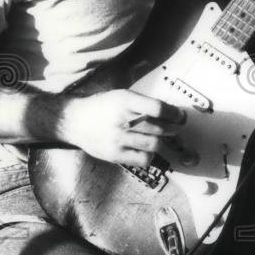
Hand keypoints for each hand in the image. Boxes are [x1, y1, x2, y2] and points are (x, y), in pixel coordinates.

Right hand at [61, 89, 185, 166]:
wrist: (74, 121)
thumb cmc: (102, 107)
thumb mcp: (121, 96)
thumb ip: (143, 103)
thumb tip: (172, 113)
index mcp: (125, 101)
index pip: (158, 109)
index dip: (174, 114)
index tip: (180, 116)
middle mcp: (122, 120)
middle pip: (159, 128)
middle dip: (172, 129)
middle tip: (174, 128)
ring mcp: (118, 139)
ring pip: (154, 144)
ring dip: (162, 142)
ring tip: (159, 138)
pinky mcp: (115, 154)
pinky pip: (144, 159)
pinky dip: (150, 155)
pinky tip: (146, 149)